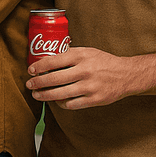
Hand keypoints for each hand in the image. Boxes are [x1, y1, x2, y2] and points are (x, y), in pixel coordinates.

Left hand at [25, 48, 155, 109]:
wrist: (126, 75)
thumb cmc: (103, 62)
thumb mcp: (87, 52)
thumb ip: (69, 55)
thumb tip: (45, 61)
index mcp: (81, 56)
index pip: (53, 61)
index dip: (39, 67)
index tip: (30, 70)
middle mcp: (84, 71)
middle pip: (54, 79)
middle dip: (38, 83)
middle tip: (29, 85)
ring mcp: (89, 86)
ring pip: (60, 94)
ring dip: (45, 95)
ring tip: (37, 95)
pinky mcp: (94, 99)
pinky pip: (71, 104)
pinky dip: (61, 103)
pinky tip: (56, 100)